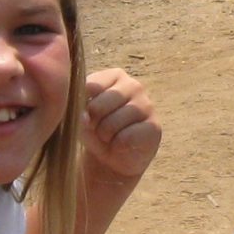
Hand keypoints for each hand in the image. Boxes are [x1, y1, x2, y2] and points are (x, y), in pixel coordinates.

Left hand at [80, 67, 160, 182]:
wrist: (113, 157)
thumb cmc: (95, 130)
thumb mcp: (81, 116)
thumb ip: (79, 110)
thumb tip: (86, 117)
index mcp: (114, 76)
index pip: (90, 86)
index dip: (82, 107)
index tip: (87, 114)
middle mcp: (133, 85)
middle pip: (99, 106)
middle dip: (93, 124)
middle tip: (99, 130)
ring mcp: (147, 105)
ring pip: (112, 124)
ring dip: (105, 136)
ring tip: (110, 138)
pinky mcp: (154, 127)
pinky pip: (125, 138)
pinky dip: (118, 146)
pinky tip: (122, 145)